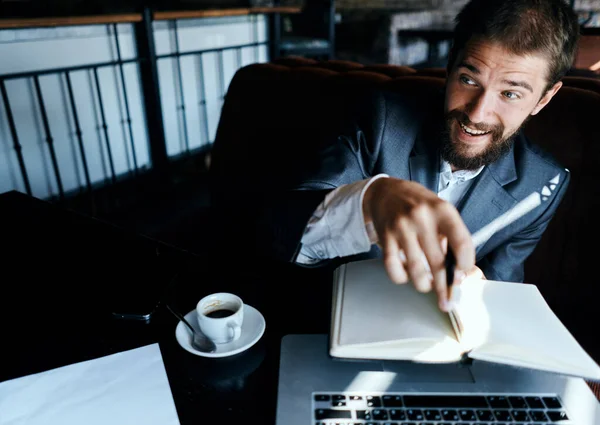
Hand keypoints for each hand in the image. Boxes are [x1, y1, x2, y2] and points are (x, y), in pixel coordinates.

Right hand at [363, 177, 474, 310]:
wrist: (385, 191)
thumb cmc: (418, 205)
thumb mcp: (441, 211)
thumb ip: (452, 238)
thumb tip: (462, 273)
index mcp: (442, 210)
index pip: (462, 243)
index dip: (465, 265)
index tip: (462, 274)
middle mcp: (422, 218)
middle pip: (438, 263)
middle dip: (445, 287)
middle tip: (447, 300)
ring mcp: (401, 228)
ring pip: (416, 270)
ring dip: (423, 285)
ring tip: (426, 285)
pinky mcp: (385, 237)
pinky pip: (394, 268)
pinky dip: (401, 278)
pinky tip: (406, 276)